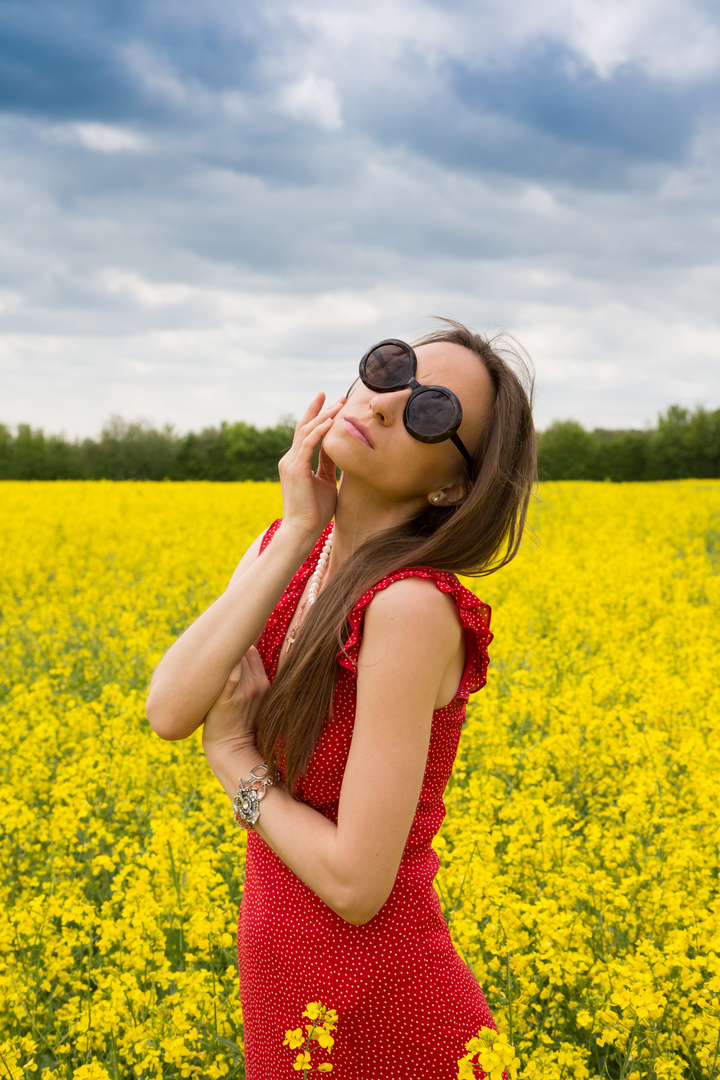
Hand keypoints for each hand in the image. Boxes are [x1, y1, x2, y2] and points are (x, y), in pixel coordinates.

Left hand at [201, 646, 269, 757]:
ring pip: (232, 656)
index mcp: (264, 683)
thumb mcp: (252, 703)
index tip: (220, 645)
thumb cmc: (237, 727)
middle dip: (225, 645)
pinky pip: (225, 669)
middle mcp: (256, 682)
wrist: (232, 749)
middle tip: (206, 643)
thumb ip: (246, 683)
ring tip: (200, 649)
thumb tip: (230, 667)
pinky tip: (200, 658)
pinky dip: (214, 661)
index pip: (250, 651)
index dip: (235, 646)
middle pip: (241, 650)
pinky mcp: (228, 694)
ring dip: (216, 651)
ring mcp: (244, 688)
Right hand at [277, 392, 344, 539]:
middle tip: (339, 397)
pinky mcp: (296, 469)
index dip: (318, 417)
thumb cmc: (315, 511)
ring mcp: (291, 463)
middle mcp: (290, 459)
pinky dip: (320, 431)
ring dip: (324, 416)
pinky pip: (308, 444)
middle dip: (321, 410)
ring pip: (307, 432)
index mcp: (296, 462)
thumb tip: (336, 451)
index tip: (331, 403)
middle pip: (305, 427)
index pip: (307, 433)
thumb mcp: (326, 482)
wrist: (302, 530)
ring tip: (339, 404)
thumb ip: (328, 465)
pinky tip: (331, 421)